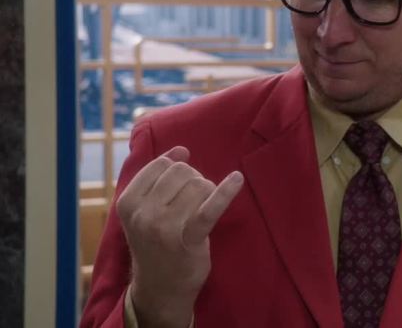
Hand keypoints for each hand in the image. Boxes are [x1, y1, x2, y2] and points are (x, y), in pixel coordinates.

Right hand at [116, 146, 243, 327]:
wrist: (160, 287)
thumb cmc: (155, 243)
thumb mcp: (144, 210)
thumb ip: (157, 178)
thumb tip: (181, 150)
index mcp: (128, 202)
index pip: (162, 165)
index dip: (177, 169)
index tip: (181, 185)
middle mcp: (144, 213)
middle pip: (182, 172)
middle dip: (194, 180)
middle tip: (192, 203)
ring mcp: (165, 227)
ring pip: (199, 185)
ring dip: (207, 192)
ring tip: (200, 211)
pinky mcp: (190, 238)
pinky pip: (211, 207)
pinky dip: (227, 191)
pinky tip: (237, 179)